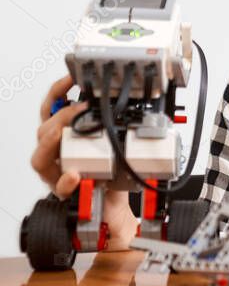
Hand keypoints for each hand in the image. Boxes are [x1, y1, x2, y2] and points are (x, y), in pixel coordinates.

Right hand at [31, 75, 133, 249]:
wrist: (113, 207)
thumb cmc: (110, 176)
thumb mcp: (115, 146)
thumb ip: (115, 128)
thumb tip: (132, 106)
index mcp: (66, 140)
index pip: (53, 111)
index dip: (58, 92)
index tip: (70, 78)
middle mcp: (57, 156)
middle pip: (43, 131)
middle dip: (59, 116)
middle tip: (77, 109)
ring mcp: (57, 175)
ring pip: (40, 158)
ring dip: (50, 143)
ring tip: (60, 133)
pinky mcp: (66, 193)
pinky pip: (60, 187)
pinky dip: (65, 181)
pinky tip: (73, 174)